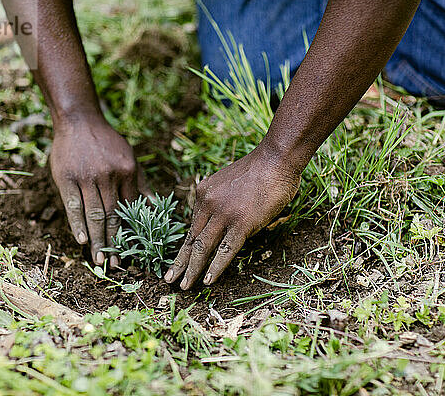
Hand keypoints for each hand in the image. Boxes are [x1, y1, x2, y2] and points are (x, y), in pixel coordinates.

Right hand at [50, 116, 148, 267]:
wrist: (80, 120)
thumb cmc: (107, 142)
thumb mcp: (130, 158)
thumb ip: (141, 183)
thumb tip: (157, 207)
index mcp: (128, 172)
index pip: (130, 208)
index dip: (131, 232)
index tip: (133, 251)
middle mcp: (109, 176)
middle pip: (112, 216)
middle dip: (115, 242)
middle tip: (116, 264)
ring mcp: (87, 177)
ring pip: (93, 214)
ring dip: (97, 240)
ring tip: (99, 259)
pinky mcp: (67, 178)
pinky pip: (73, 206)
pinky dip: (77, 224)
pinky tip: (81, 240)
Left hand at [164, 144, 300, 288]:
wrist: (276, 159)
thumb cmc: (259, 170)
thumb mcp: (228, 181)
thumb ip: (220, 200)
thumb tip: (220, 222)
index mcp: (204, 193)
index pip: (192, 226)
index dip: (184, 246)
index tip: (177, 261)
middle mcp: (208, 204)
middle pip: (192, 239)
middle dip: (179, 262)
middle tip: (168, 280)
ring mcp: (224, 214)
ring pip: (203, 248)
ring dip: (192, 269)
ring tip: (183, 286)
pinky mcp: (241, 223)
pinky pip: (225, 250)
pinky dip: (215, 267)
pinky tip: (208, 280)